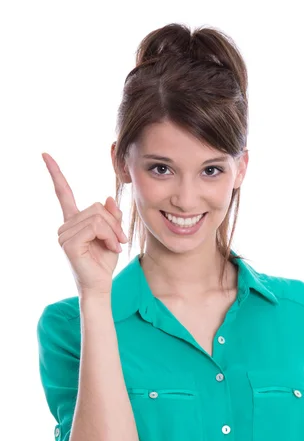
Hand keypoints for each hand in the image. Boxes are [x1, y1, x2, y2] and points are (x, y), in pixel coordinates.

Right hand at [42, 152, 128, 295]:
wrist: (101, 285)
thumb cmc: (104, 262)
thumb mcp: (112, 234)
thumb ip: (111, 216)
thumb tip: (107, 198)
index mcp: (73, 222)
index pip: (63, 193)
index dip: (55, 173)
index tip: (45, 155)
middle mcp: (65, 226)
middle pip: (95, 207)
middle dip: (113, 222)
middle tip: (121, 239)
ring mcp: (64, 234)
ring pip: (97, 217)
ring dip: (113, 231)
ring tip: (116, 245)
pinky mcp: (69, 243)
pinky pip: (95, 227)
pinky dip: (109, 236)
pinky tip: (112, 248)